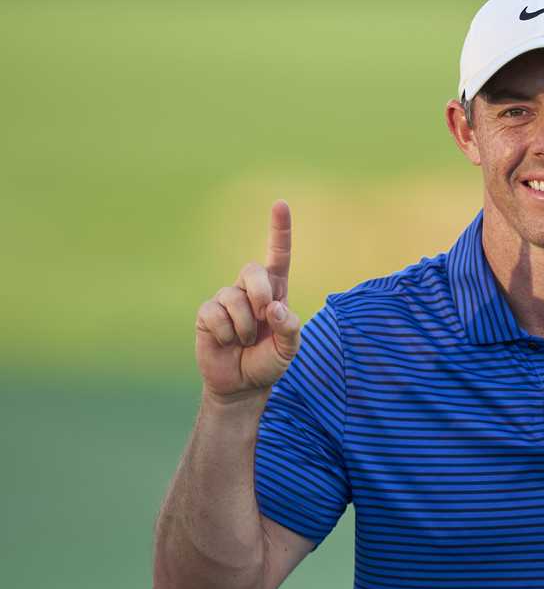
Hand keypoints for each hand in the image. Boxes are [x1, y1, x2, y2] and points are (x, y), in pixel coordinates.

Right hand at [194, 201, 301, 402]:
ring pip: (234, 298)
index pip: (279, 255)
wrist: (242, 384)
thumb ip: (289, 328)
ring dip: (243, 326)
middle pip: (253, 270)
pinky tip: (226, 342)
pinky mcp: (207, 313)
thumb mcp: (289, 349)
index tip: (280, 203)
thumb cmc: (268, 362)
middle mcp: (250, 290)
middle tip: (264, 318)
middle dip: (261, 293)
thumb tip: (274, 308)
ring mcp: (226, 299)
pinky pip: (215, 313)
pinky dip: (226, 332)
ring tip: (244, 340)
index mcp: (276, 291)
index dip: (279, 230)